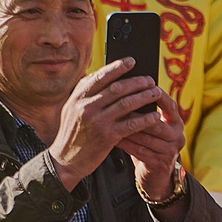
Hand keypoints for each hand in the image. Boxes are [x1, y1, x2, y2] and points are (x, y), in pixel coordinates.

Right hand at [48, 59, 168, 188]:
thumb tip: (105, 74)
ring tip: (156, 93)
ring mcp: (97, 121)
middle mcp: (87, 106)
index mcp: (78, 97)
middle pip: (117, 88)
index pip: (101, 76)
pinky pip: (131, 124)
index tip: (131, 61)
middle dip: (137, 82)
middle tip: (150, 80)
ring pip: (126, 104)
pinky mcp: (107, 136)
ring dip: (144, 97)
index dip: (118, 67)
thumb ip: (86, 92)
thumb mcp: (72, 109)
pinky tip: (154, 116)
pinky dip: (145, 119)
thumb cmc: (73, 132)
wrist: (65, 160)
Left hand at [121, 86, 186, 204]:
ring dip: (128, 129)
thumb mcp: (153, 127)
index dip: (157, 95)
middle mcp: (177, 136)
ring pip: (146, 137)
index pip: (169, 104)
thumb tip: (127, 89)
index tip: (140, 86)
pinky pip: (140, 151)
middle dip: (136, 115)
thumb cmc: (149, 144)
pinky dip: (126, 144)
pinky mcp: (160, 164)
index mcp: (177, 122)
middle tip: (117, 106)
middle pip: (155, 122)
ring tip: (112, 122)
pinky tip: (114, 138)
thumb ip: (146, 112)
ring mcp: (170, 151)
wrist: (155, 175)